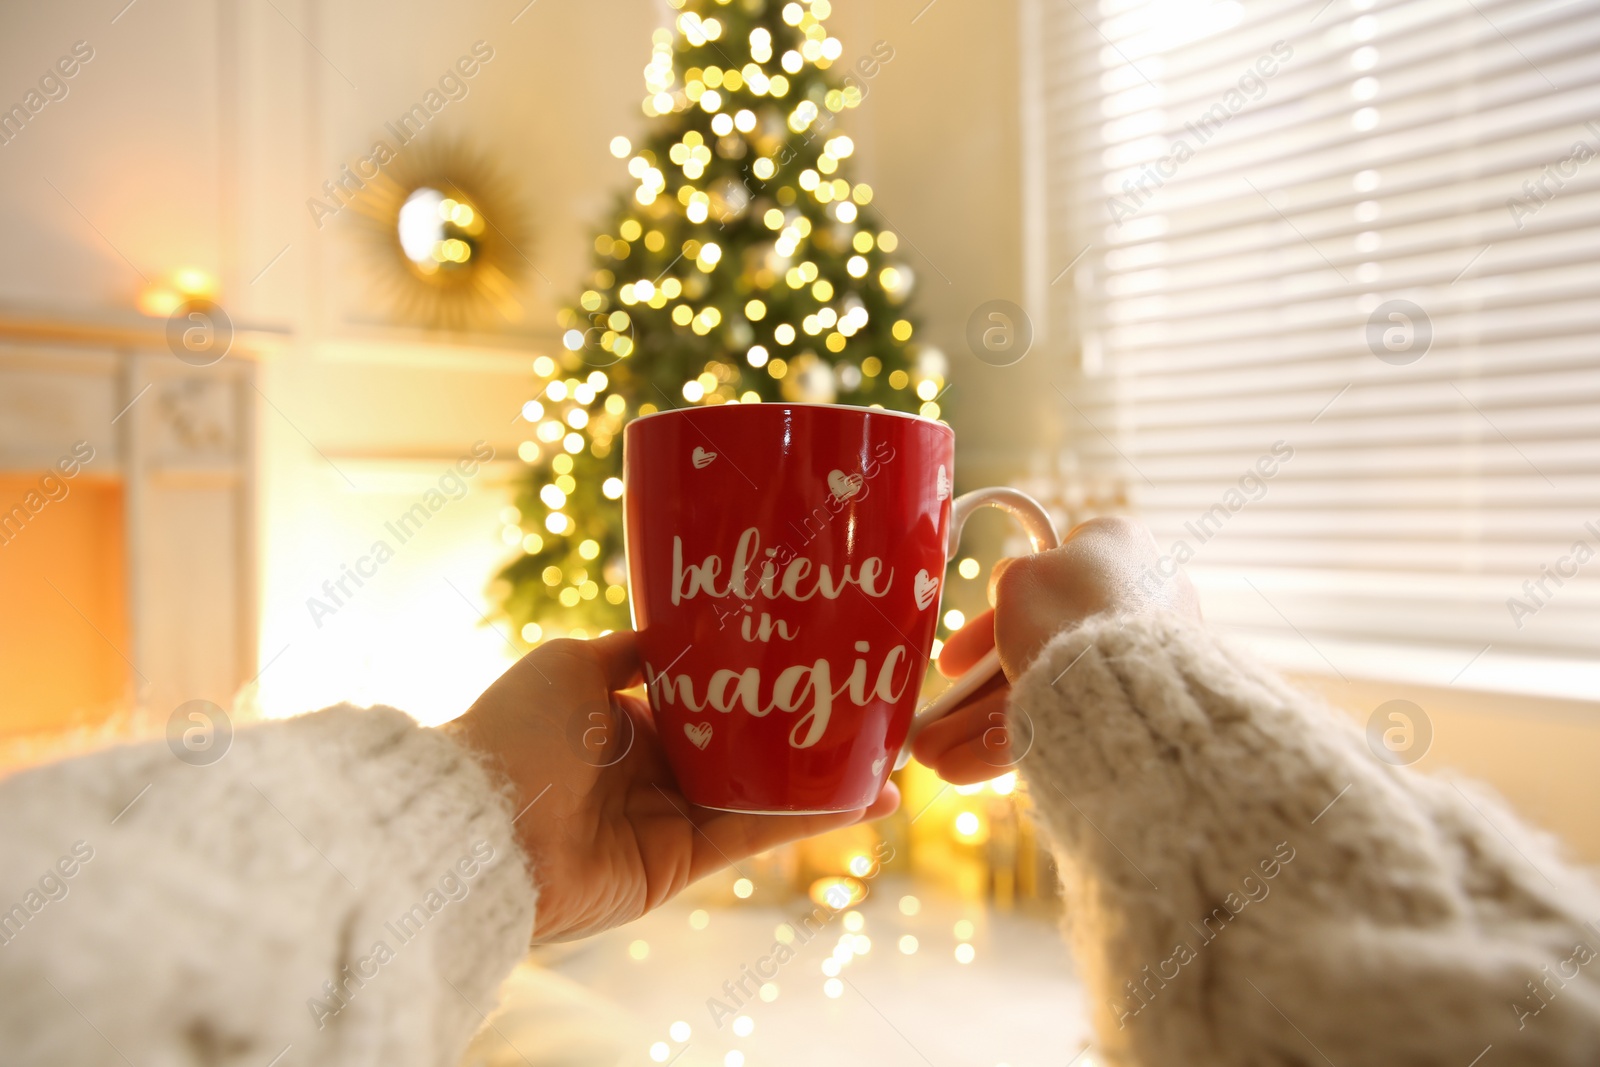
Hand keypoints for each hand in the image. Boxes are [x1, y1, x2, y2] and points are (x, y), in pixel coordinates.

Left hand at [442, 632, 898, 942]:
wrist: (484, 826)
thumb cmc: (518, 731)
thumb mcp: (573, 663)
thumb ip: (633, 650)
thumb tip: (674, 625)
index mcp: (621, 715)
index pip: (705, 695)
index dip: (754, 677)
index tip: (807, 652)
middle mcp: (650, 766)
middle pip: (742, 744)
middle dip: (799, 727)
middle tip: (864, 699)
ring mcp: (669, 816)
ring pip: (761, 790)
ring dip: (823, 776)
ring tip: (888, 753)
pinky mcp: (682, 861)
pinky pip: (756, 832)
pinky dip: (812, 817)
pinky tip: (866, 798)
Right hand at [912, 516, 1199, 783]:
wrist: (1126, 686)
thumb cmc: (1069, 611)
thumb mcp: (1021, 576)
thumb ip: (1008, 577)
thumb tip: (1009, 584)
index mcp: (1118, 549)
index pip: (1046, 579)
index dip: (989, 619)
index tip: (955, 654)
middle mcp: (1134, 601)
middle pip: (1038, 645)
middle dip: (976, 688)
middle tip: (938, 711)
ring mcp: (1136, 659)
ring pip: (1045, 691)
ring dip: (981, 723)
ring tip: (933, 754)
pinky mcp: (1133, 709)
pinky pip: (1064, 720)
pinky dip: (1012, 741)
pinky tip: (961, 768)